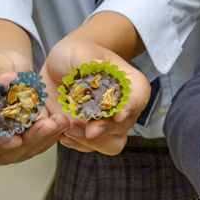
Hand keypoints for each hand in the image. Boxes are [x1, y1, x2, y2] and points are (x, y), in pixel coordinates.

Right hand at [0, 50, 69, 165]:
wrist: (10, 70)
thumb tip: (6, 81)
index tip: (15, 138)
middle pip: (4, 152)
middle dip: (30, 139)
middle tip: (49, 124)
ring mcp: (1, 149)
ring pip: (25, 150)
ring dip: (45, 137)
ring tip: (61, 121)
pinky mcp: (22, 145)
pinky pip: (37, 145)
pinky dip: (51, 134)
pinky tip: (63, 122)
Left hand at [43, 37, 150, 155]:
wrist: (61, 66)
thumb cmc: (78, 54)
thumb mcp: (80, 52)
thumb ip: (89, 60)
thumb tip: (98, 65)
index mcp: (130, 84)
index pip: (139, 97)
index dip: (131, 108)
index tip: (118, 115)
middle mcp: (123, 107)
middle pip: (124, 126)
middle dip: (105, 129)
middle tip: (85, 127)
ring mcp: (107, 123)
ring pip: (109, 144)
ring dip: (89, 141)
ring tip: (67, 128)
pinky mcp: (88, 133)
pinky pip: (87, 147)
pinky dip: (74, 143)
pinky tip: (60, 129)